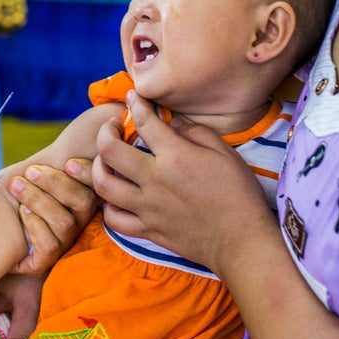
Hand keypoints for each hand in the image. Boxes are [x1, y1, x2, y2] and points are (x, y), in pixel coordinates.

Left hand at [6, 160, 96, 275]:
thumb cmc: (7, 193)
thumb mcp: (28, 170)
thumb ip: (52, 155)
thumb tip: (87, 122)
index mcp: (77, 195)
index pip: (97, 186)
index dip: (87, 174)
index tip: (67, 163)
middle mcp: (75, 220)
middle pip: (83, 202)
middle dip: (56, 183)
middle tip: (30, 171)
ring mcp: (62, 241)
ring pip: (63, 223)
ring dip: (39, 200)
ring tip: (16, 187)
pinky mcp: (44, 260)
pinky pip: (50, 246)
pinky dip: (35, 226)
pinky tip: (21, 213)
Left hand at [93, 91, 269, 270]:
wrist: (241, 242)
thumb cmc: (238, 195)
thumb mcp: (224, 153)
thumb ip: (195, 132)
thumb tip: (171, 124)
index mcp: (176, 156)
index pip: (144, 121)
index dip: (135, 103)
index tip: (133, 97)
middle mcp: (155, 180)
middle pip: (109, 151)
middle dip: (104, 132)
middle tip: (111, 128)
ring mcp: (147, 208)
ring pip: (103, 185)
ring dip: (97, 167)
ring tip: (105, 161)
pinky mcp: (148, 230)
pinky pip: (114, 219)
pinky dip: (108, 205)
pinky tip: (114, 196)